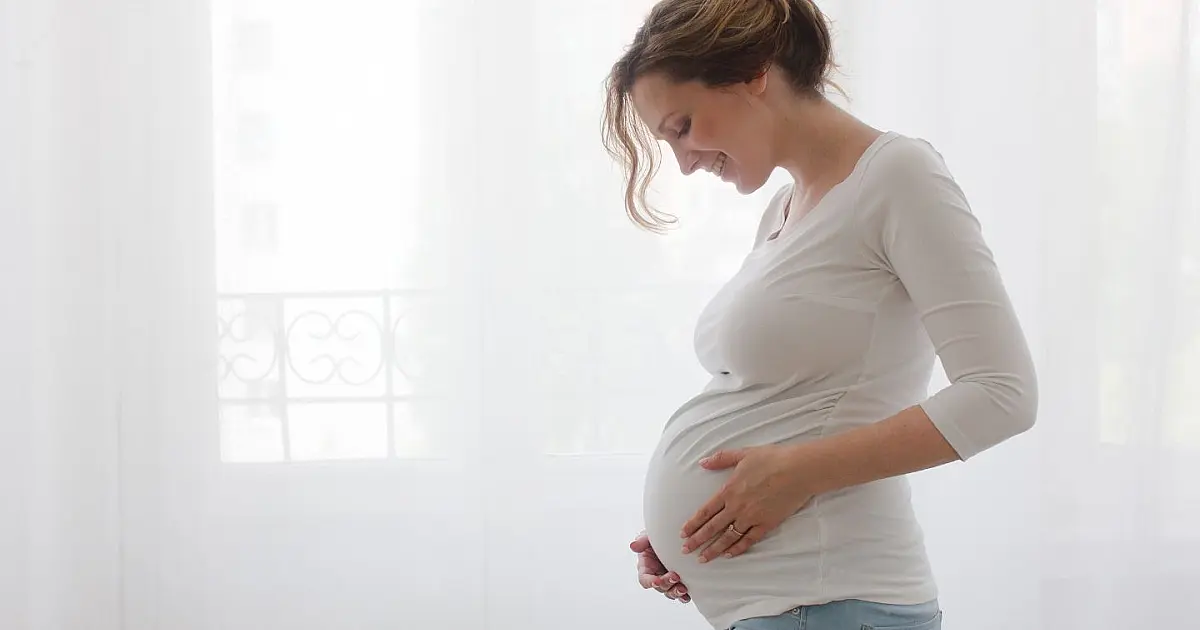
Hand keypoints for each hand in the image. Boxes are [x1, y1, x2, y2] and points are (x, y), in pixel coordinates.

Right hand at [631, 532, 689, 602]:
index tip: (657, 581)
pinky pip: (681, 593)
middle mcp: (657, 576)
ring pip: (670, 592)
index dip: (650, 582)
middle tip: (675, 577)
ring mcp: (668, 580)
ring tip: (683, 589)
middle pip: (659, 587)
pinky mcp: (679, 582)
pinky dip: (684, 596)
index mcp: (647, 567)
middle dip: (666, 584)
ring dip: (675, 592)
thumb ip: (642, 541)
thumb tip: (633, 546)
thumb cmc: (659, 537)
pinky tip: (688, 595)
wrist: (675, 537)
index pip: (644, 579)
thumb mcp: (650, 537)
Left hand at [680, 445, 815, 561]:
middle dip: (697, 540)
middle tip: (685, 551)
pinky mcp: (767, 523)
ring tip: (703, 558)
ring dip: (714, 549)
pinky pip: (749, 539)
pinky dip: (738, 548)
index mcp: (729, 491)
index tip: (683, 533)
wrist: (798, 470)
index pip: (705, 511)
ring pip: (728, 537)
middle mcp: (737, 507)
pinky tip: (729, 554)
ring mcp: (752, 517)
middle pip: (713, 527)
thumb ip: (720, 459)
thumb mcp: (742, 454)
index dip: (693, 524)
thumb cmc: (771, 458)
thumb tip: (702, 462)